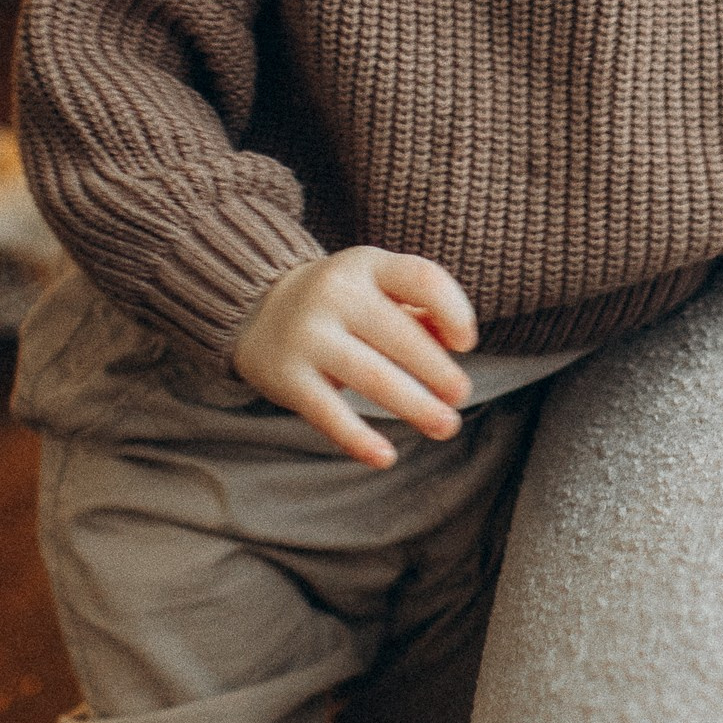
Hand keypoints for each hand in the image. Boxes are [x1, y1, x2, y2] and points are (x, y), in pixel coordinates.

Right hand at [232, 246, 477, 465]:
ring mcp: (308, 336)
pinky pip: (328, 412)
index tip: (467, 343)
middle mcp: (336, 294)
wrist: (256, 308)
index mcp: (367, 265)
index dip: (453, 310)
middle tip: (462, 396)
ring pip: (372, 376)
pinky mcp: (287, 377)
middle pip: (399, 334)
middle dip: (438, 371)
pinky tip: (385, 457)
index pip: (421, 278)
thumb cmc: (343, 303)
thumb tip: (456, 343)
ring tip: (445, 426)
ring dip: (415, 405)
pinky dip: (358, 438)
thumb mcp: (379, 288)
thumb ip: (422, 310)